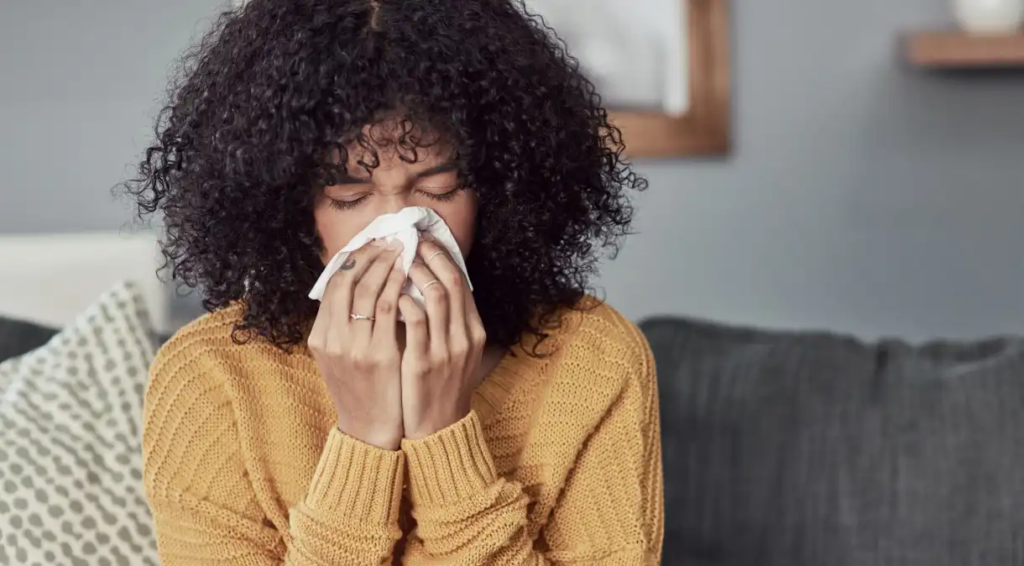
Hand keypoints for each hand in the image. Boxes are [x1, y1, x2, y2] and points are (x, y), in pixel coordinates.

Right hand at [307, 239, 405, 449]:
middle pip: (346, 281)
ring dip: (386, 265)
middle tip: (390, 239)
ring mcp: (353, 347)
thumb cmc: (361, 390)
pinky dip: (397, 287)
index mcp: (321, 337)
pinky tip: (409, 276)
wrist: (369, 430)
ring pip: (367, 290)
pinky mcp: (377, 355)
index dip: (353, 259)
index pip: (332, 284)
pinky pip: (387, 309)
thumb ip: (344, 325)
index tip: (372, 243)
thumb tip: (359, 286)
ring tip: (402, 250)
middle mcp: (332, 339)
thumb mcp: (340, 357)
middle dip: (370, 255)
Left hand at [398, 240, 487, 439]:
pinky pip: (415, 323)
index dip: (443, 256)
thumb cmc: (440, 386)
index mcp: (473, 331)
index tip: (424, 241)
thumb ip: (449, 322)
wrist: (438, 428)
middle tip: (408, 241)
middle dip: (429, 256)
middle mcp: (464, 337)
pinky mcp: (423, 363)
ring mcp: (446, 350)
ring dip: (416, 273)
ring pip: (436, 296)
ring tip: (398, 262)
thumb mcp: (455, 352)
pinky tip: (390, 296)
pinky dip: (404, 302)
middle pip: (451, 282)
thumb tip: (432, 286)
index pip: (462, 282)